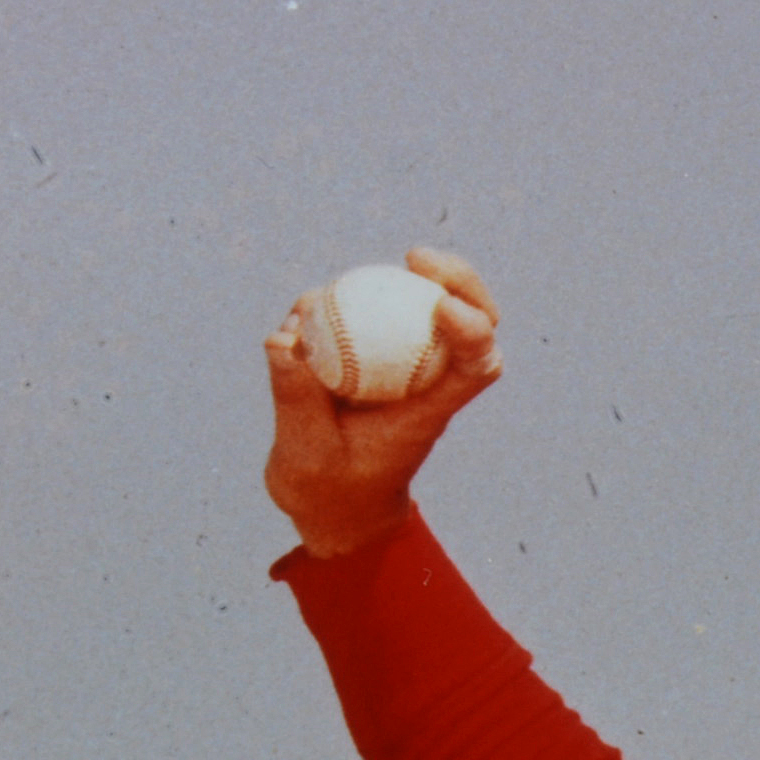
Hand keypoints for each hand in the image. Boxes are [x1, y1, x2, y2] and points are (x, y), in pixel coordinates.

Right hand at [263, 248, 502, 558]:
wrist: (330, 502)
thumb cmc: (329, 488)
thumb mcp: (307, 453)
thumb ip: (298, 400)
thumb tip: (283, 339)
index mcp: (431, 410)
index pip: (476, 365)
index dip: (474, 330)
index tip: (445, 308)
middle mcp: (426, 380)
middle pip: (468, 321)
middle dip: (458, 281)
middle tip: (416, 257)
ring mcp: (402, 364)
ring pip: (423, 307)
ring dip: (403, 280)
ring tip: (339, 291)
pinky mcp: (371, 355)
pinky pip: (369, 313)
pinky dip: (344, 300)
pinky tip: (308, 307)